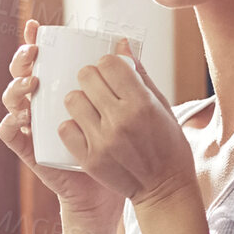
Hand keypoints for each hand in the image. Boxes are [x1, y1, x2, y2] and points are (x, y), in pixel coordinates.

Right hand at [0, 19, 126, 227]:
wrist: (115, 185)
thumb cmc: (122, 142)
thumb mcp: (125, 105)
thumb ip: (124, 76)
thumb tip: (125, 42)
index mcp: (60, 87)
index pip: (42, 58)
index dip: (32, 40)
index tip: (37, 28)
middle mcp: (41, 102)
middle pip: (20, 73)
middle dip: (21, 58)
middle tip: (34, 54)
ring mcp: (32, 124)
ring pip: (10, 99)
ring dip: (16, 87)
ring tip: (33, 83)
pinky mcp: (29, 149)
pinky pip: (8, 134)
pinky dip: (9, 123)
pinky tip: (23, 118)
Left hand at [58, 37, 196, 208]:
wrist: (165, 189)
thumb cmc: (168, 144)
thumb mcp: (162, 106)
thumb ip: (140, 75)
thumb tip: (122, 44)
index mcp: (142, 103)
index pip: (110, 63)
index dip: (108, 63)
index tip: (111, 71)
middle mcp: (121, 120)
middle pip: (87, 77)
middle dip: (91, 77)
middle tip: (98, 87)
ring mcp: (102, 140)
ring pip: (72, 100)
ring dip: (79, 100)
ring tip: (90, 108)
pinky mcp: (89, 159)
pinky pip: (65, 128)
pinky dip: (72, 125)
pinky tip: (84, 127)